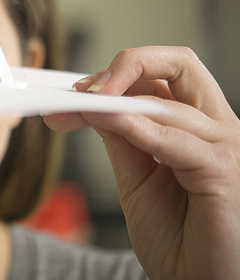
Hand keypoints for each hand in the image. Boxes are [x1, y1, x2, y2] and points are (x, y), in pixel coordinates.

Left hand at [44, 46, 239, 279]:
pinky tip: (112, 122)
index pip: (161, 73)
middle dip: (128, 63)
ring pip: (168, 103)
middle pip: (180, 64)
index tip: (73, 91)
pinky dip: (140, 128)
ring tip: (77, 108)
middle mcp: (215, 127)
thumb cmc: (176, 234)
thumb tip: (90, 103)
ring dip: (115, 102)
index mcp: (195, 124)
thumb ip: (121, 136)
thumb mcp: (136, 175)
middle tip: (84, 87)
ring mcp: (224, 147)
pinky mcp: (224, 173)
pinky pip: (179, 141)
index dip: (117, 72)